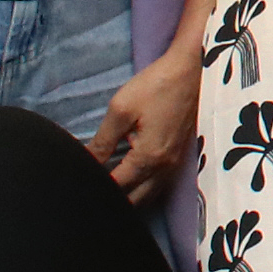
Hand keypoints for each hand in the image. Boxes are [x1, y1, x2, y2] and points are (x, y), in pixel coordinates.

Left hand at [89, 42, 203, 203]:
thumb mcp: (121, 109)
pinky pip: (157, 186)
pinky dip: (141, 188)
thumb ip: (102, 141)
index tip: (79, 182)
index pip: (116, 187)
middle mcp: (165, 169)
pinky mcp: (179, 158)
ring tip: (107, 184)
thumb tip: (85, 163)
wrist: (193, 70)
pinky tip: (129, 178)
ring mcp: (175, 165)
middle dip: (112, 199)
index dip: (94, 187)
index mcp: (149, 158)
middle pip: (134, 201)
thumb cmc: (157, 85)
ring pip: (147, 197)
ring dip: (127, 196)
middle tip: (91, 187)